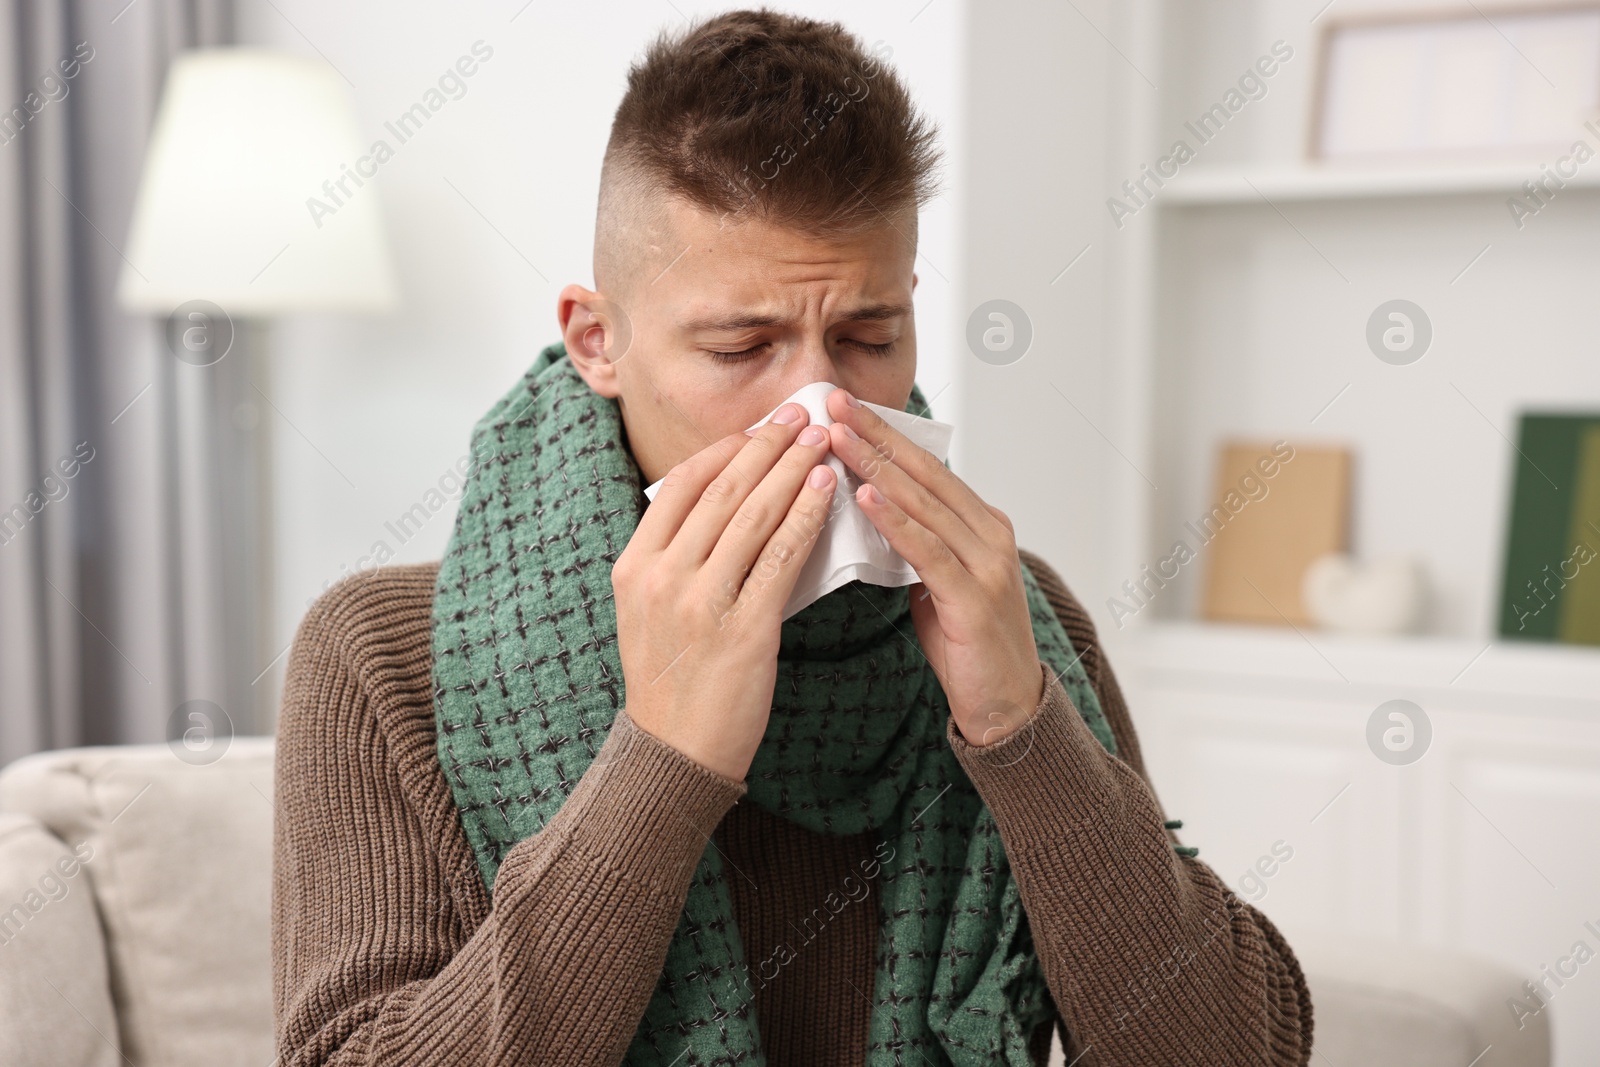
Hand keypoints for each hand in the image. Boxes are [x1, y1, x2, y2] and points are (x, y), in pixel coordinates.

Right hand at [613, 404, 835, 779]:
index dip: (725, 449)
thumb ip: (674, 557)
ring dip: (792, 470)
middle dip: (766, 446)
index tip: (759, 427)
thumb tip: (722, 502)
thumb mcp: (649, 610)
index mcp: (634, 566)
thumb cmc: (672, 681)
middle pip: (720, 491)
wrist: (675, 752)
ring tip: (821, 442)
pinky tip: (826, 492)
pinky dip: (805, 517)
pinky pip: (781, 558)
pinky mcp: (743, 630)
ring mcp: (700, 603)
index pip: (681, 486)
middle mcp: (661, 577)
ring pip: (752, 517)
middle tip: (800, 415)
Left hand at [824, 388, 1043, 746]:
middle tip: (834, 401)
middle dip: (876, 435)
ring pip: (923, 503)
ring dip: (876, 467)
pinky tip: (863, 497)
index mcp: (981, 524)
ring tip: (837, 438)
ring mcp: (987, 563)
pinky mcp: (974, 597)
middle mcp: (990, 534)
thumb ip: (913, 544)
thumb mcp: (936, 582)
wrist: (1007, 707)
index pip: (925, 467)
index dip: (884, 434)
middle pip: (924, 473)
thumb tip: (867, 510)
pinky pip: (927, 550)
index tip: (842, 405)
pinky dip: (894, 521)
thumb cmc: (967, 646)